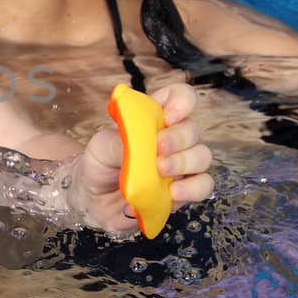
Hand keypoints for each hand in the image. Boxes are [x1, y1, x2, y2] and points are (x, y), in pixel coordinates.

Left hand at [69, 81, 213, 233]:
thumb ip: (119, 142)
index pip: (180, 97)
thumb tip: (139, 143)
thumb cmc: (99, 165)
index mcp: (154, 119)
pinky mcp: (183, 191)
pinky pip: (203, 185)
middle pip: (192, 129)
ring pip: (202, 156)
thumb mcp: (100, 147)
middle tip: (158, 148)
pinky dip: (192, 188)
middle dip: (178, 137)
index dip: (181, 101)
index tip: (168, 116)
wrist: (94, 200)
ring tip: (160, 170)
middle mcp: (173, 139)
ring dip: (184, 162)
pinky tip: (173, 192)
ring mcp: (181, 166)